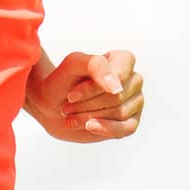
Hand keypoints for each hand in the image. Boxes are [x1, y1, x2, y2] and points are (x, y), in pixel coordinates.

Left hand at [25, 50, 143, 143]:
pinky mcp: (130, 122)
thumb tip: (117, 88)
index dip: (93, 88)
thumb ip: (96, 66)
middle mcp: (134, 80)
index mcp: (124, 60)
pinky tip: (89, 126)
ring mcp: (135, 102)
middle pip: (117, 97)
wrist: (54, 105)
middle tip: (67, 106)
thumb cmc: (64, 80)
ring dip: (91, 117)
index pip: (119, 75)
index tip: (71, 96)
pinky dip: (104, 129)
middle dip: (87, 104)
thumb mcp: (74, 64)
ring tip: (72, 115)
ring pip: (120, 114)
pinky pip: (126, 129)